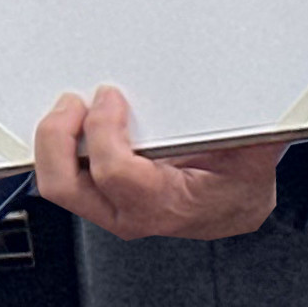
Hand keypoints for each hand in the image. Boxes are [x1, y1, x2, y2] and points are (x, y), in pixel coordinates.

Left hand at [31, 85, 283, 243]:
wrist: (233, 208)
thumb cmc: (238, 186)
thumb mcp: (254, 155)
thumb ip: (251, 127)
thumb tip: (250, 93)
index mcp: (167, 204)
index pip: (116, 173)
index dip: (104, 130)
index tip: (111, 97)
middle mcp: (131, 213)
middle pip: (66, 185)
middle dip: (57, 138)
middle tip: (72, 103)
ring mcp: (111, 209)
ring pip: (58, 184)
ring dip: (53, 142)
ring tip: (70, 109)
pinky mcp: (100, 198)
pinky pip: (66, 176)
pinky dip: (60, 147)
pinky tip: (71, 123)